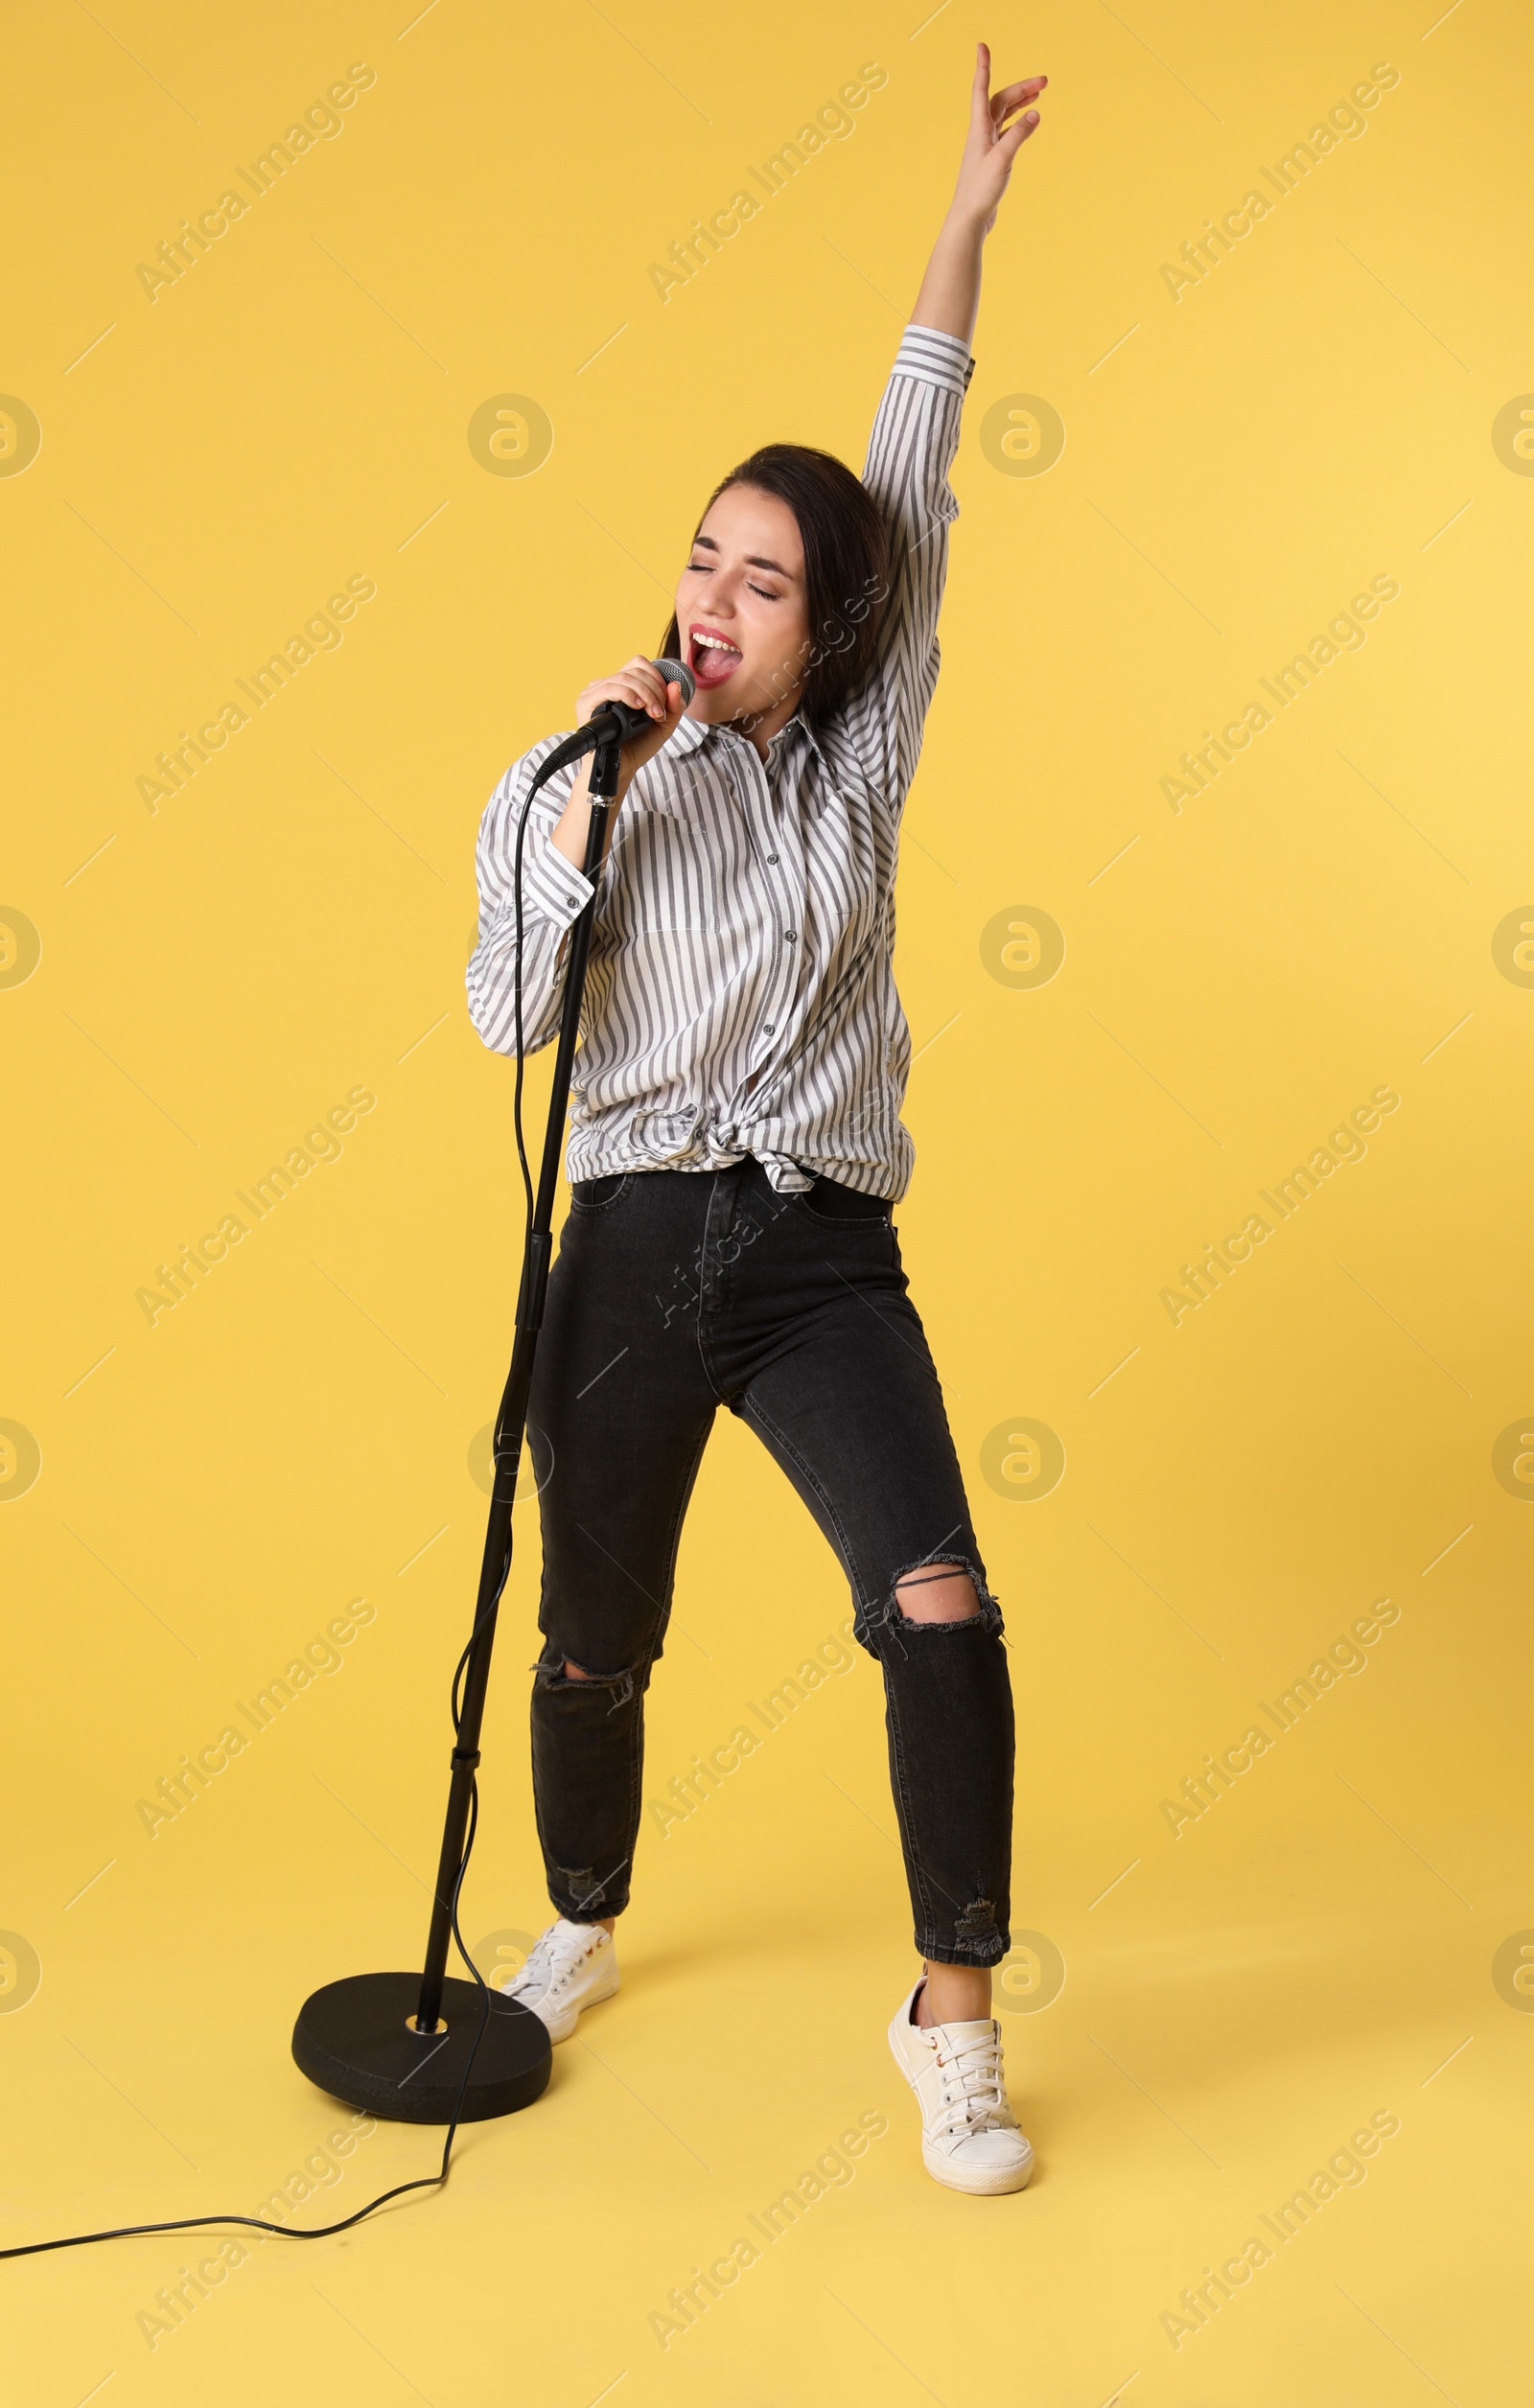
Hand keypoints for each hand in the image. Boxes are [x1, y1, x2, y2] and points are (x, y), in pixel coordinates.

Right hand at [574, 655, 688, 795]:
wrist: (621, 768)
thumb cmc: (638, 746)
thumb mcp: (664, 725)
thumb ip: (674, 706)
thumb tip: (675, 685)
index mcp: (621, 685)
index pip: (638, 664)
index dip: (656, 677)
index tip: (665, 701)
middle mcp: (606, 685)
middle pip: (634, 670)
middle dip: (654, 690)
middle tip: (660, 713)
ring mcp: (594, 692)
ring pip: (624, 677)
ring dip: (645, 694)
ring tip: (653, 714)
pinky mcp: (585, 703)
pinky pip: (608, 688)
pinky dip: (627, 695)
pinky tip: (637, 707)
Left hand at [951, 43, 1045, 232]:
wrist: (970, 220)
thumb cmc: (980, 192)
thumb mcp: (1002, 160)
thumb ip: (1019, 136)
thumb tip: (1036, 114)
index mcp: (979, 130)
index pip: (981, 90)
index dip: (983, 67)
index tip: (982, 46)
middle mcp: (981, 135)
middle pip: (1000, 101)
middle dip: (1021, 88)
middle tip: (1044, 81)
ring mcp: (986, 147)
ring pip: (1003, 116)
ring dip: (1019, 102)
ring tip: (1038, 93)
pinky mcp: (992, 160)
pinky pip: (1006, 133)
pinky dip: (1018, 123)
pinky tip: (1028, 123)